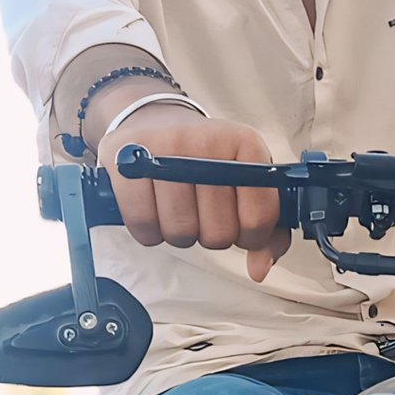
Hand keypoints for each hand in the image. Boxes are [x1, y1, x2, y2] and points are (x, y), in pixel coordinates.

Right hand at [101, 108, 287, 281]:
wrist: (157, 124)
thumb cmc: (207, 163)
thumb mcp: (246, 186)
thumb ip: (267, 232)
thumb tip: (259, 269)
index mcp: (246, 144)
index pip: (258, 218)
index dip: (251, 236)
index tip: (240, 226)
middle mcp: (207, 139)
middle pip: (218, 232)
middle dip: (212, 236)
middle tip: (203, 214)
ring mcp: (165, 145)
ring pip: (180, 232)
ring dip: (180, 235)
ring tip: (179, 210)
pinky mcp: (127, 158)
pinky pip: (143, 224)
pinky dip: (149, 231)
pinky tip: (154, 211)